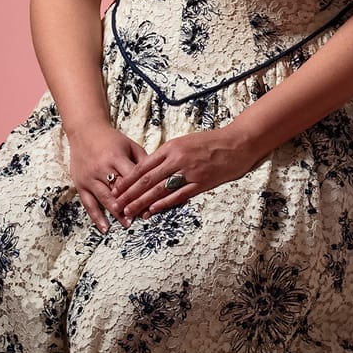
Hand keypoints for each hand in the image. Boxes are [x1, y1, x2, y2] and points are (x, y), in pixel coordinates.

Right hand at [65, 119, 148, 234]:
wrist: (85, 131)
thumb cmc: (111, 139)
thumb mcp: (130, 145)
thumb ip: (143, 161)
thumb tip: (158, 177)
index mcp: (116, 157)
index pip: (132, 178)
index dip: (142, 191)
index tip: (153, 202)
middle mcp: (102, 168)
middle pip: (118, 191)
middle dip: (131, 205)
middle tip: (142, 218)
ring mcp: (90, 178)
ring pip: (104, 198)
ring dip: (116, 213)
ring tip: (127, 224)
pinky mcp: (80, 184)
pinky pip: (88, 203)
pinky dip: (96, 217)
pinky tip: (105, 228)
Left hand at [114, 125, 261, 221]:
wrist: (236, 143)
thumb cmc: (210, 141)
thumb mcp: (185, 141)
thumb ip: (168, 154)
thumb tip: (151, 167)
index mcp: (171, 147)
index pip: (143, 166)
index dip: (127, 179)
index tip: (116, 189)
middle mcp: (177, 159)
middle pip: (147, 180)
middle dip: (129, 194)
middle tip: (116, 205)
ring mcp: (189, 172)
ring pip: (160, 189)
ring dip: (142, 202)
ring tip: (130, 212)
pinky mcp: (201, 182)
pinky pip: (179, 195)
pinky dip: (164, 203)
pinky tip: (153, 210)